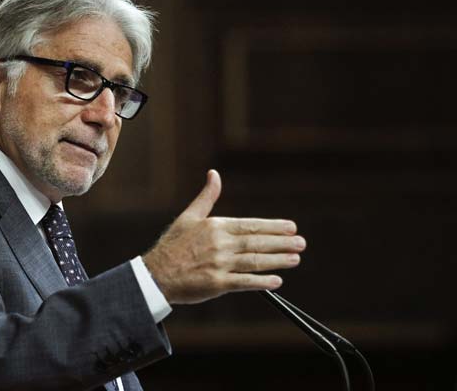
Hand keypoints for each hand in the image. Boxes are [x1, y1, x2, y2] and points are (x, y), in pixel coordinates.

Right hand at [142, 170, 304, 304]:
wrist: (156, 273)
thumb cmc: (172, 245)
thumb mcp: (189, 216)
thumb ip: (207, 196)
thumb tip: (214, 174)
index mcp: (216, 227)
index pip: (251, 225)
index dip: (273, 227)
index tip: (291, 228)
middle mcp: (220, 244)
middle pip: (257, 242)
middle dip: (282, 243)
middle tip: (301, 243)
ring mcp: (219, 264)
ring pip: (255, 261)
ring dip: (278, 260)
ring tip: (295, 259)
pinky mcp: (217, 283)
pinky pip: (245, 282)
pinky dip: (262, 282)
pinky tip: (277, 281)